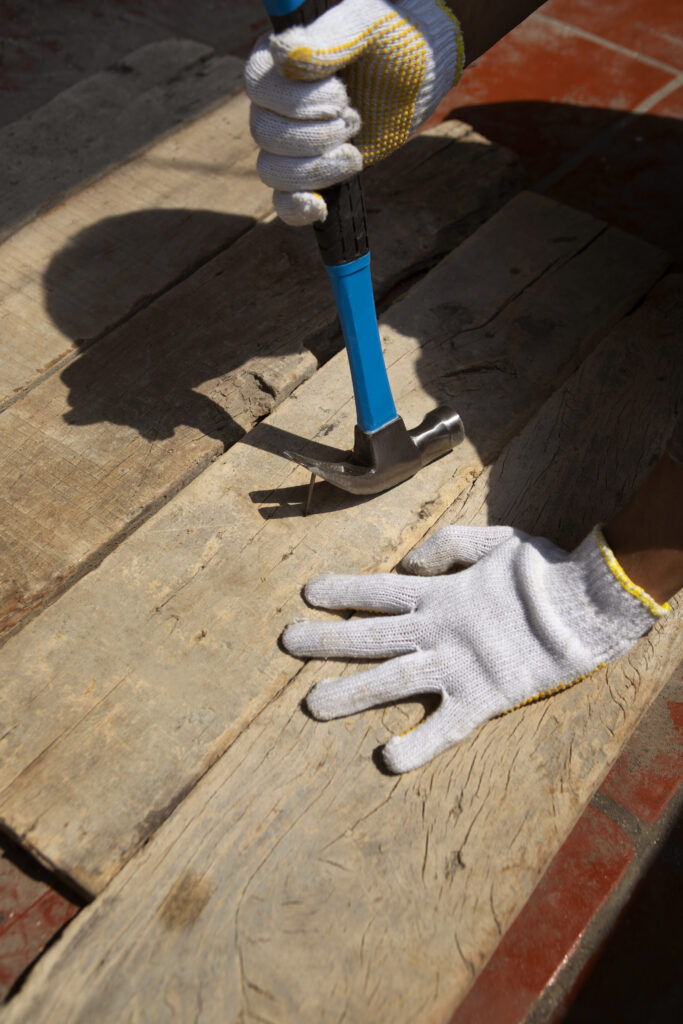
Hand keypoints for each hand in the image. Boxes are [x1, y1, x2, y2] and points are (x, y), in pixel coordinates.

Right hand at [246, 0, 464, 224]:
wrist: (422, 70)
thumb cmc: (392, 38)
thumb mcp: (366, 28)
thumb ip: (329, 40)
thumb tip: (284, 56)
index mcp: (277, 62)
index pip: (258, 88)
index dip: (294, 102)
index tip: (341, 97)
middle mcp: (274, 104)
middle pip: (264, 134)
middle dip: (315, 135)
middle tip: (354, 119)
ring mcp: (291, 142)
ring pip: (273, 171)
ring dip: (315, 168)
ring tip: (353, 151)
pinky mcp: (312, 172)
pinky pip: (285, 202)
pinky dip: (297, 209)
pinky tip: (318, 206)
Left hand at [283, 525, 669, 772]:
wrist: (585, 607)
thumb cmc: (542, 570)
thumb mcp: (492, 539)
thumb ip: (445, 546)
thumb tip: (405, 563)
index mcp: (439, 593)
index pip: (377, 591)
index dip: (341, 590)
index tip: (307, 593)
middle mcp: (436, 631)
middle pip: (369, 636)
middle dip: (325, 639)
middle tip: (289, 642)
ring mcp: (455, 668)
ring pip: (390, 682)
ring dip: (348, 693)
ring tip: (310, 705)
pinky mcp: (480, 700)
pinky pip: (442, 729)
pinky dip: (416, 746)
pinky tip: (386, 759)